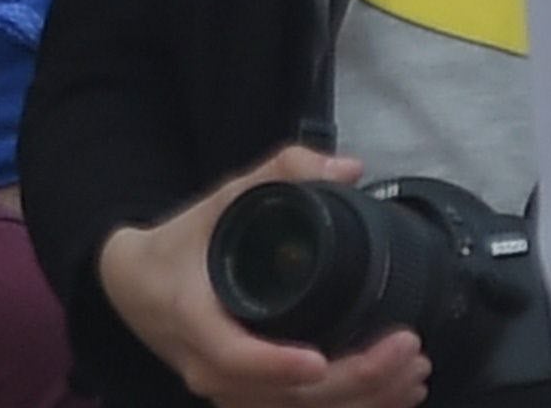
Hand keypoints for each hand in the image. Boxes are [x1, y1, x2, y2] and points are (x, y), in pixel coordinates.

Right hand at [93, 148, 432, 405]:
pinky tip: (396, 392)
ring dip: (362, 399)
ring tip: (414, 371)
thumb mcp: (221, 199)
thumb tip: (348, 167)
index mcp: (194, 320)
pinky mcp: (250, 401)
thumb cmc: (181, 244)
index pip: (233, 356)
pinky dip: (352, 406)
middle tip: (406, 348)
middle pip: (283, 396)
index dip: (276, 364)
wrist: (136, 288)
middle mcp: (210, 370)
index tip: (321, 359)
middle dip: (351, 380)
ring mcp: (230, 393)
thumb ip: (280, 174)